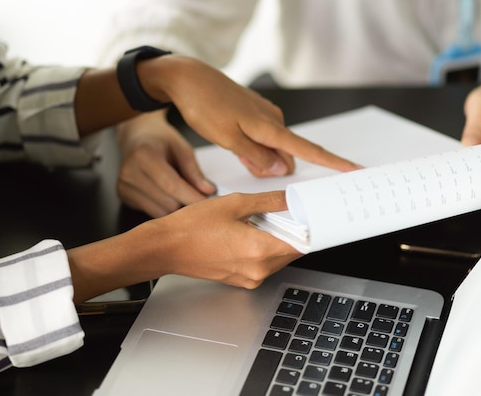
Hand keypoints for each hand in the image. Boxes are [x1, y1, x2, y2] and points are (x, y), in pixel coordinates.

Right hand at [116, 111, 215, 216]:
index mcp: (144, 156)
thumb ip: (194, 171)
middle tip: (201, 196)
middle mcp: (130, 173)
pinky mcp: (124, 197)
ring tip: (183, 192)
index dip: (193, 197)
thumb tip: (208, 191)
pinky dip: (166, 208)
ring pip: (162, 212)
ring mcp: (124, 186)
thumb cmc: (161, 141)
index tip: (211, 204)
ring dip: (178, 207)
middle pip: (168, 202)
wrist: (137, 136)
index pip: (172, 185)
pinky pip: (153, 213)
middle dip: (188, 202)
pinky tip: (169, 195)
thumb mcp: (182, 148)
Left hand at [139, 55, 360, 176]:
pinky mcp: (255, 113)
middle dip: (273, 168)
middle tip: (243, 161)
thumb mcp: (227, 138)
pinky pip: (263, 138)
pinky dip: (254, 148)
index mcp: (270, 128)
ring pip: (273, 148)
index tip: (355, 170)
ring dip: (260, 158)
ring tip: (232, 147)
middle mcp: (273, 120)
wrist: (189, 77)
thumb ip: (256, 156)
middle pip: (287, 155)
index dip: (334, 163)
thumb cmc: (204, 105)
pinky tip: (235, 142)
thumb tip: (283, 168)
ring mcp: (264, 116)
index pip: (309, 150)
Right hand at [151, 190, 300, 288]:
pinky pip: (263, 264)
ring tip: (258, 223)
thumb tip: (290, 199)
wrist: (166, 248)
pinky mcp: (241, 281)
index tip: (314, 220)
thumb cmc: (192, 227)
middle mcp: (258, 270)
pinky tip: (248, 234)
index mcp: (260, 250)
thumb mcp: (235, 203)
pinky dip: (263, 249)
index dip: (311, 230)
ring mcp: (249, 278)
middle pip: (292, 252)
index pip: (303, 245)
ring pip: (278, 258)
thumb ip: (269, 201)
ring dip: (277, 240)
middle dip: (293, 232)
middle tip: (283, 214)